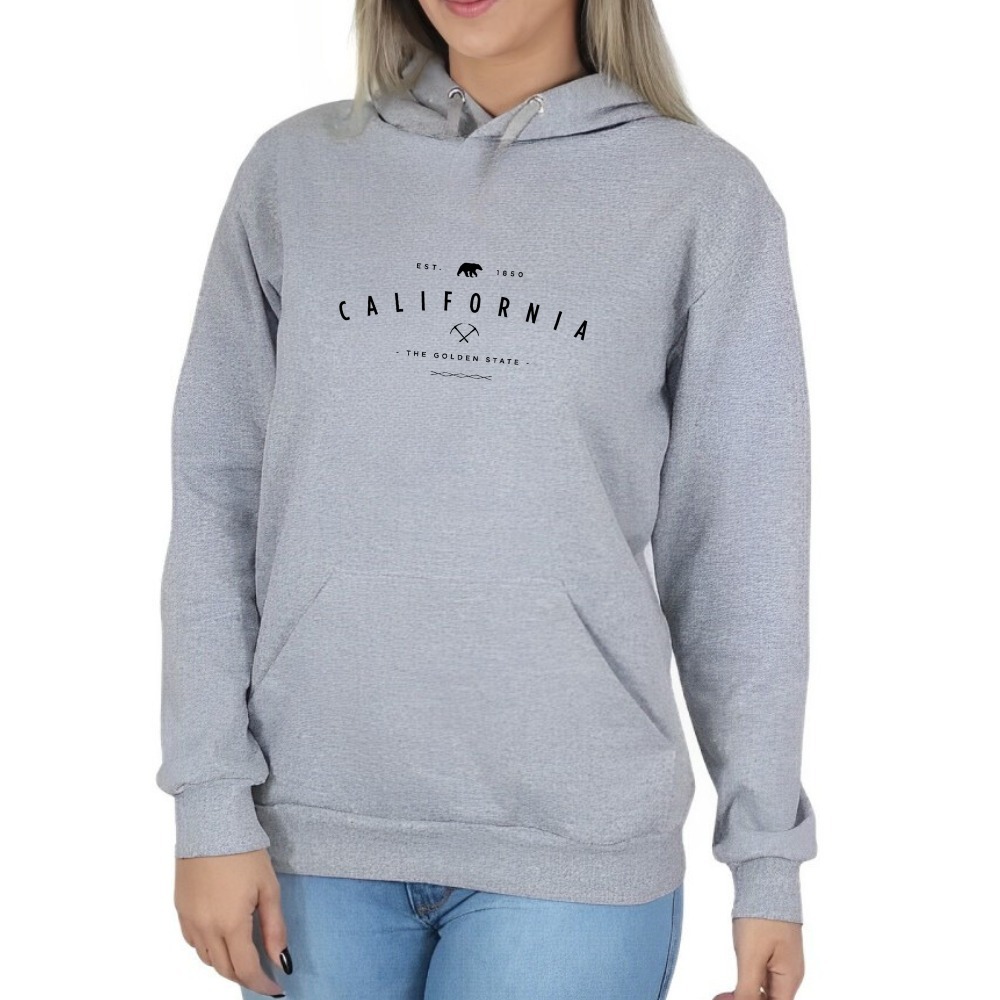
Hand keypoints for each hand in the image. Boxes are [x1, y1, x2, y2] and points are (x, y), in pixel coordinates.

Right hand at [174, 848, 289, 996]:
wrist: (211, 824)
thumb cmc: (244, 852)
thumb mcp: (268, 888)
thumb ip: (275, 928)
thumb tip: (281, 960)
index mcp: (230, 924)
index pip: (245, 969)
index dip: (261, 984)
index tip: (276, 989)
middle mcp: (205, 928)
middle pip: (224, 969)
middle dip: (245, 976)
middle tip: (263, 973)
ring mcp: (189, 920)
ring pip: (207, 958)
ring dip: (226, 963)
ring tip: (245, 954)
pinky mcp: (180, 909)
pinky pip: (193, 942)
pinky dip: (209, 948)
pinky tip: (222, 936)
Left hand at [713, 917, 805, 999]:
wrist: (765, 879)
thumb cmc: (762, 916)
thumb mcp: (750, 957)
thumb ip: (748, 989)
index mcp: (790, 979)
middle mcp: (789, 974)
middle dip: (746, 999)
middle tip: (721, 997)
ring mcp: (782, 962)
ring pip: (765, 990)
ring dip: (745, 994)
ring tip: (723, 993)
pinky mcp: (772, 951)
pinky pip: (762, 976)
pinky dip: (747, 982)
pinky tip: (734, 980)